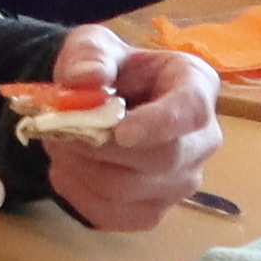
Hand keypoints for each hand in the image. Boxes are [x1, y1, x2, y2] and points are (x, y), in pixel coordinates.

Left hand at [35, 27, 221, 228]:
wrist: (104, 103)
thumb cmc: (110, 69)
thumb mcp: (95, 45)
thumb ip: (89, 54)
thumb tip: (87, 79)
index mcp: (197, 85)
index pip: (191, 110)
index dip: (159, 124)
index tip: (121, 132)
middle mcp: (202, 139)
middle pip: (162, 159)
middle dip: (100, 148)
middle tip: (60, 131)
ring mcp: (182, 181)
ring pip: (130, 191)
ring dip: (82, 170)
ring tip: (58, 144)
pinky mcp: (154, 211)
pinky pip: (114, 215)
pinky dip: (78, 195)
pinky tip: (65, 169)